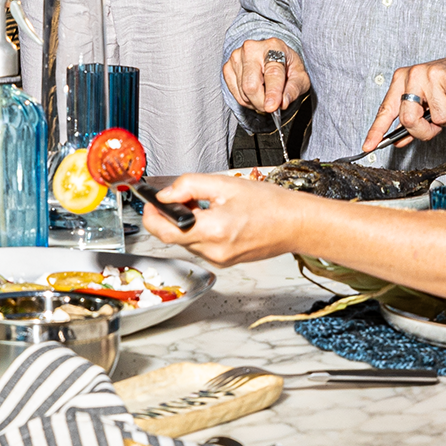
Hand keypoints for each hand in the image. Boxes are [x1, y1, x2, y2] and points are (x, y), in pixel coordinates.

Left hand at [144, 172, 294, 265]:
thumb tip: (165, 194)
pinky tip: (212, 216)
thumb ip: (188, 186)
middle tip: (180, 196)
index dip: (151, 216)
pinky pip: (200, 245)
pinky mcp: (225, 261)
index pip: (165, 231)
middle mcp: (214, 251)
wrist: (296, 224)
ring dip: (184, 222)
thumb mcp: (224, 184)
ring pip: (186, 241)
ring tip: (202, 203)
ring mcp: (219, 259)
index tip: (149, 202)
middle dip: (170, 215)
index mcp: (213, 230)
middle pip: (173, 236)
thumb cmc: (269, 204)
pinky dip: (198, 230)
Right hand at [224, 37, 310, 115]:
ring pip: (243, 92)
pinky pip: (234, 93)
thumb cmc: (286, 65)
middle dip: (261, 102)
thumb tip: (283, 103)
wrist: (272, 55)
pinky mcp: (227, 66)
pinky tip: (254, 93)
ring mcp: (236, 56)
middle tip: (271, 107)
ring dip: (255, 102)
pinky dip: (245, 99)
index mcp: (274, 47)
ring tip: (265, 95)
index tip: (272, 107)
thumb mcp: (300, 76)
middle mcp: (252, 49)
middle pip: (251, 85)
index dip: (273, 93)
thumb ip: (294, 89)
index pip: (272, 73)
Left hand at [363, 51, 445, 150]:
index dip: (377, 130)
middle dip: (424, 131)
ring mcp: (433, 75)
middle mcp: (415, 75)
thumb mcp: (428, 101)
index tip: (368, 146)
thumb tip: (398, 140)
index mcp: (403, 79)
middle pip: (408, 119)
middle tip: (436, 126)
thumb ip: (412, 120)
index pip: (386, 108)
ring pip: (437, 119)